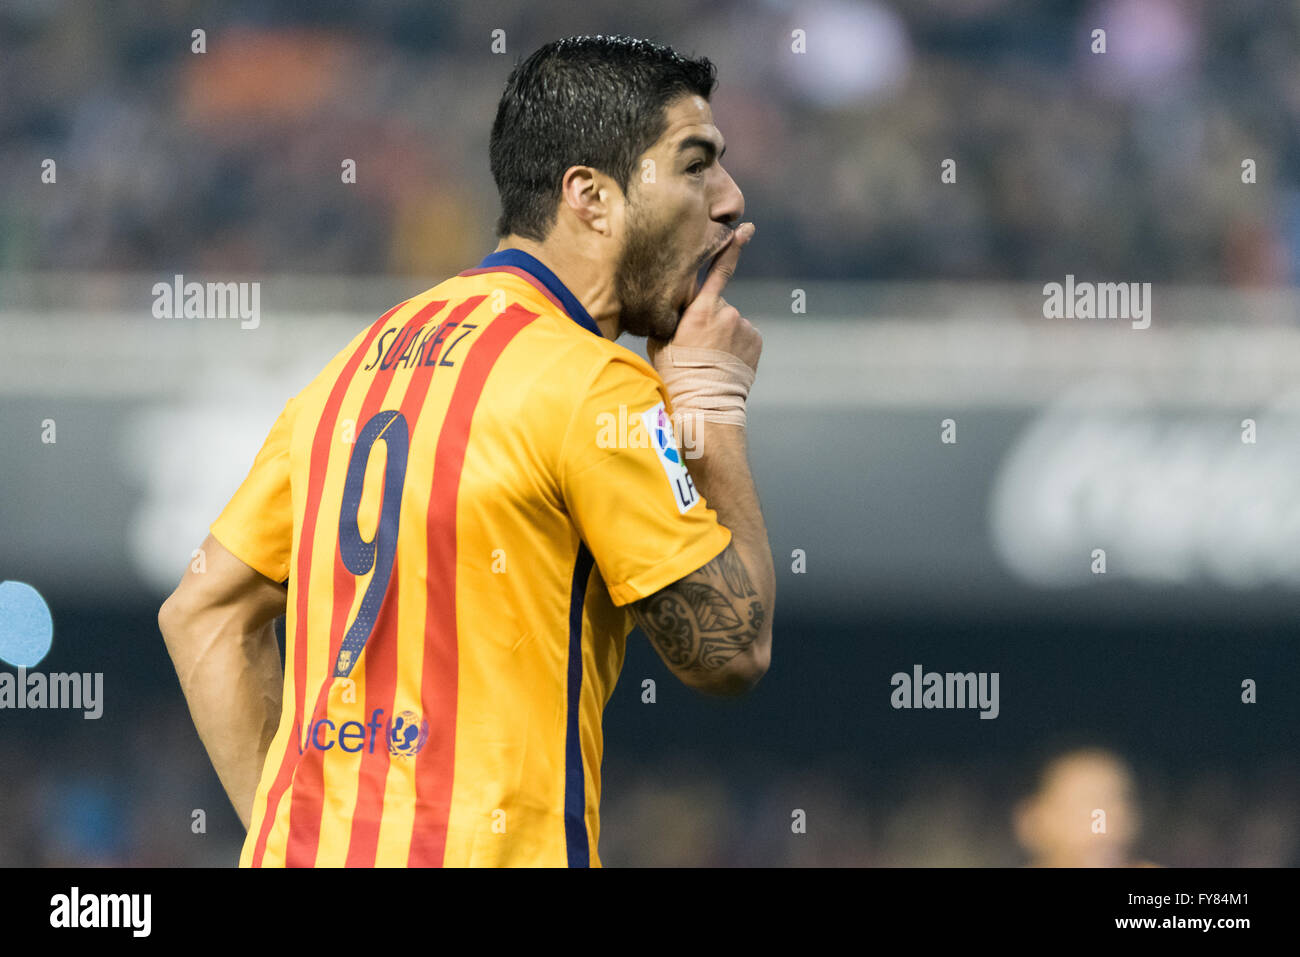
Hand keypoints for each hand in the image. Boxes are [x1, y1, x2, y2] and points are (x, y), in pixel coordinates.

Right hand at [648, 221, 760, 372]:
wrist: (704, 403)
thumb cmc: (676, 372)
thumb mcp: (661, 337)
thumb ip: (671, 313)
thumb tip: (671, 298)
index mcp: (701, 310)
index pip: (719, 270)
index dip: (732, 248)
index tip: (746, 230)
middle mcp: (727, 313)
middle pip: (718, 305)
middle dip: (710, 318)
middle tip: (699, 346)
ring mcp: (744, 326)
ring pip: (732, 322)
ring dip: (724, 334)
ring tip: (712, 358)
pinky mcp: (756, 340)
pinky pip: (744, 335)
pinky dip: (737, 344)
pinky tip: (726, 360)